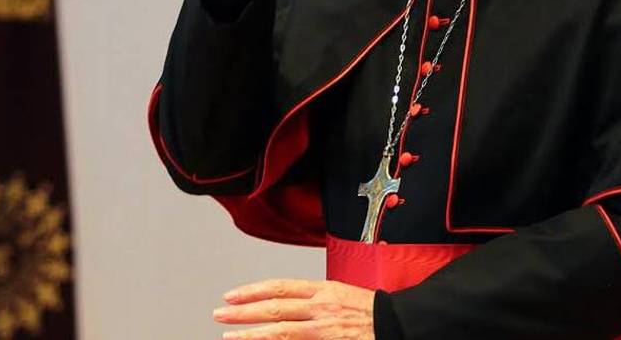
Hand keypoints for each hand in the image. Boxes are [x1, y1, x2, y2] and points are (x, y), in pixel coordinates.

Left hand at [213, 279, 374, 339]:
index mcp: (324, 289)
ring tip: (230, 337)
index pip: (281, 287)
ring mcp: (325, 329)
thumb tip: (289, 303)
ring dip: (252, 335)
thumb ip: (315, 298)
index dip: (253, 291)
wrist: (400, 324)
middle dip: (243, 312)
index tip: (232, 296)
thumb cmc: (373, 312)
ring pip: (281, 332)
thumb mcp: (342, 294)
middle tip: (220, 315)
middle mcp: (321, 307)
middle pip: (275, 307)